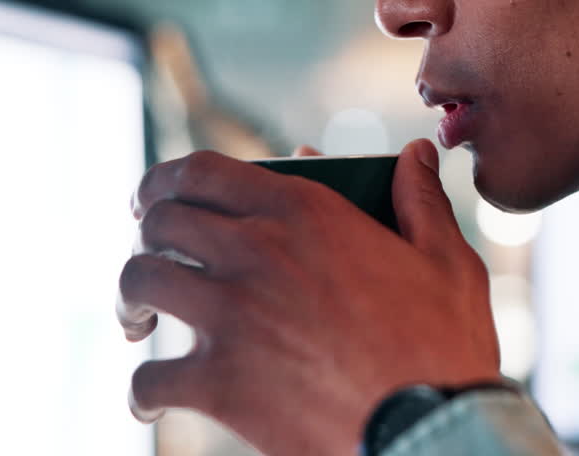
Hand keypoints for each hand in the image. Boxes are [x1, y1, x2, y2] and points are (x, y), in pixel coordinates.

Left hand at [116, 139, 500, 454]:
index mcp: (306, 211)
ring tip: (141, 322)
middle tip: (152, 258)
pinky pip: (149, 377)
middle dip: (144, 235)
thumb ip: (421, 200)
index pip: (203, 170)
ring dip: (132, 300)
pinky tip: (152, 399)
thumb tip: (416, 153)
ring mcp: (232, 316)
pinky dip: (143, 390)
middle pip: (161, 220)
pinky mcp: (221, 382)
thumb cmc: (444, 345)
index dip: (164, 180)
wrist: (433, 425)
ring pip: (140, 282)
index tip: (151, 198)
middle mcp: (257, 250)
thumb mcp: (447, 261)